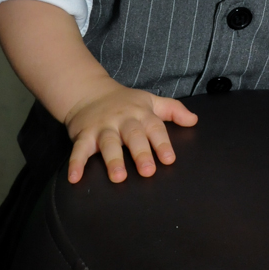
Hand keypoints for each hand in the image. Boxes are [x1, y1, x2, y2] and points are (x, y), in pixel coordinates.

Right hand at [65, 78, 198, 183]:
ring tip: (118, 177)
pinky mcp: (83, 134)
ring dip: (113, 160)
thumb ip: (173, 110)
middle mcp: (122, 120)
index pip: (154, 128)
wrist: (88, 92)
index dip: (162, 143)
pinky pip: (79, 149)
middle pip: (133, 136)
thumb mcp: (150, 101)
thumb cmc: (124, 102)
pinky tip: (74, 178)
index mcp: (141, 113)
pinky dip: (75, 163)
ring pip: (108, 143)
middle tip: (148, 171)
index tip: (169, 159)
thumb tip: (194, 120)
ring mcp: (102, 127)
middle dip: (140, 153)